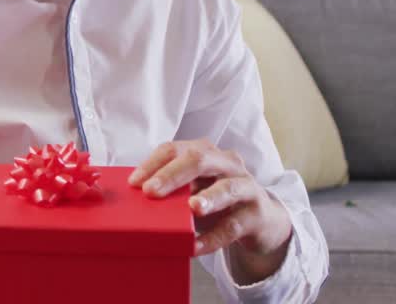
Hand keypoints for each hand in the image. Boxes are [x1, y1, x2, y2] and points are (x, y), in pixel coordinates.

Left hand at [128, 140, 292, 283]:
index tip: (134, 183)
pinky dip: (213, 237)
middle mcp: (227, 163)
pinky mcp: (257, 213)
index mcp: (206, 152)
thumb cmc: (218, 199)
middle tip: (151, 192)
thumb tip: (137, 199)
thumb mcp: (195, 190)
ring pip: (228, 188)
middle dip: (172, 174)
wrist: (261, 219)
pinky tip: (196, 246)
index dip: (153, 163)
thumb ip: (173, 190)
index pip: (175, 149)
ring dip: (209, 198)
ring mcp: (247, 186)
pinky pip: (234, 225)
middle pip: (199, 159)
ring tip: (192, 208)